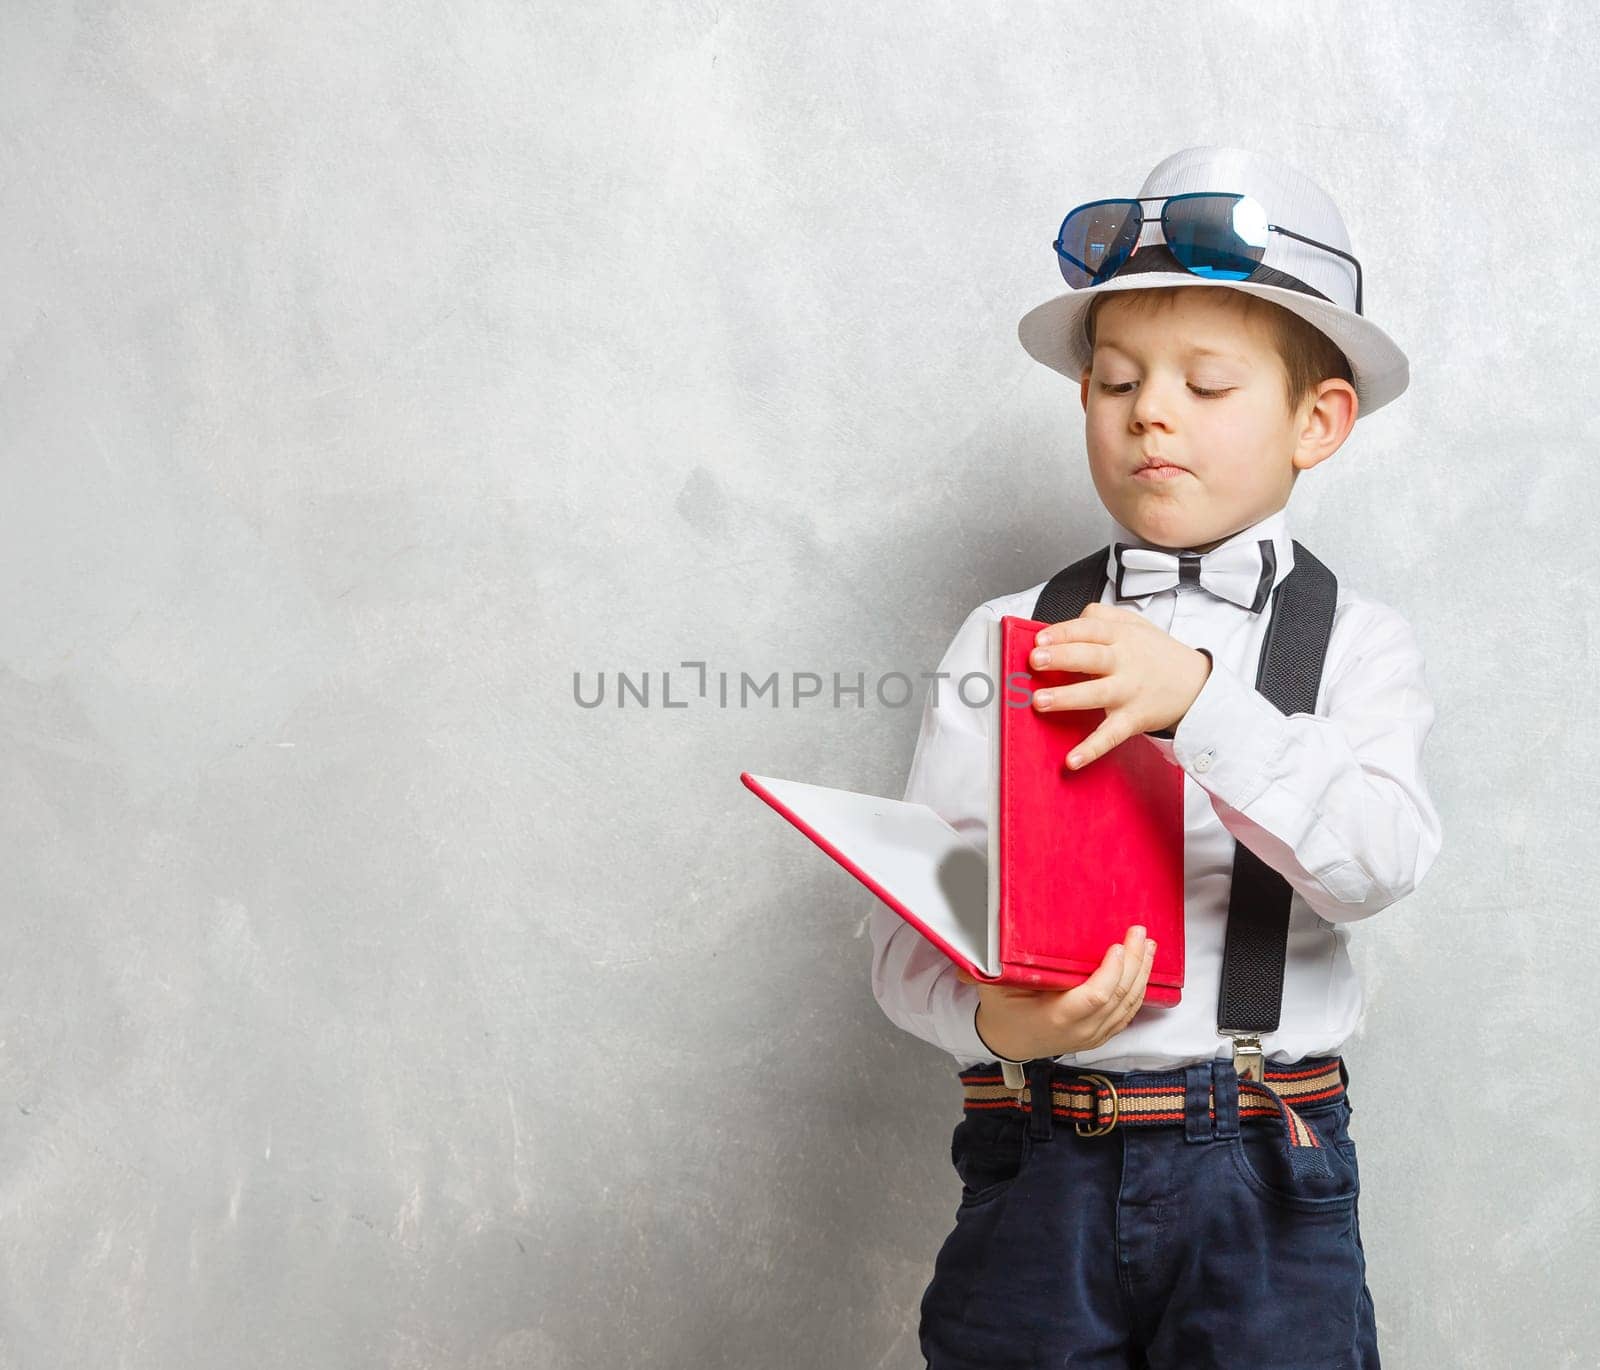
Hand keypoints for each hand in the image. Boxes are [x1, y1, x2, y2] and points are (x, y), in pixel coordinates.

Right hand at [954, 924, 1156, 1059]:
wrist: (1008, 1043)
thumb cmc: (1003, 1010)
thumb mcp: (994, 986)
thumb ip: (993, 965)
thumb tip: (985, 938)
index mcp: (1056, 1018)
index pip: (1095, 996)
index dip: (1111, 972)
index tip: (1116, 945)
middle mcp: (1080, 1031)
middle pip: (1119, 998)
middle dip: (1134, 963)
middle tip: (1139, 933)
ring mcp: (1093, 1036)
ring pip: (1129, 1006)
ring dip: (1142, 974)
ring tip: (1147, 946)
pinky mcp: (1100, 1035)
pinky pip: (1127, 1014)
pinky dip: (1139, 991)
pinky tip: (1143, 970)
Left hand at [1027, 603, 1210, 768]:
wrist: (1198, 684)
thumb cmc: (1158, 654)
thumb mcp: (1136, 624)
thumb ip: (1102, 617)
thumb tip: (1067, 622)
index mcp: (1122, 636)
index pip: (1090, 629)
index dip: (1063, 632)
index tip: (1039, 639)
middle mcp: (1125, 662)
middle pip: (1091, 656)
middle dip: (1062, 657)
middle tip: (1035, 660)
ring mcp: (1129, 692)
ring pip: (1096, 693)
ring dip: (1067, 698)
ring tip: (1040, 700)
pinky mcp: (1133, 719)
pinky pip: (1110, 735)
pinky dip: (1092, 748)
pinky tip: (1071, 759)